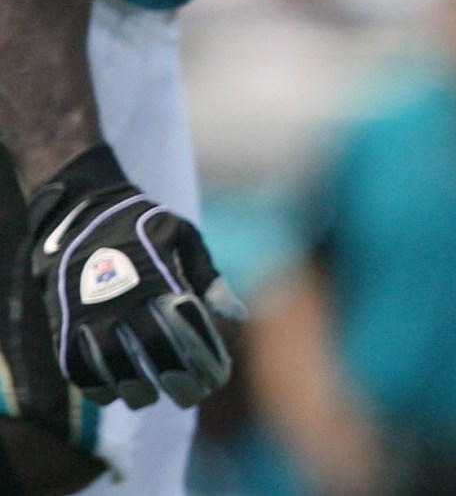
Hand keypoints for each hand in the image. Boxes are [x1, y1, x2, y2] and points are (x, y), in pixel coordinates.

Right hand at [24, 145, 245, 409]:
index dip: (207, 355)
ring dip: (133, 388)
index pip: (189, 324)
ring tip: (150, 398)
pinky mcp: (64, 319)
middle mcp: (125, 294)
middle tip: (192, 397)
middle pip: (154, 349)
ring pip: (112, 363)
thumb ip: (209, 278)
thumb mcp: (184, 237)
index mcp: (160, 273)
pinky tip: (111, 395)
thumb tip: (239, 317)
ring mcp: (90, 308)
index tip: (220, 376)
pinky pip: (75, 363)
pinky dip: (93, 385)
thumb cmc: (144, 225)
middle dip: (177, 379)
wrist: (81, 209)